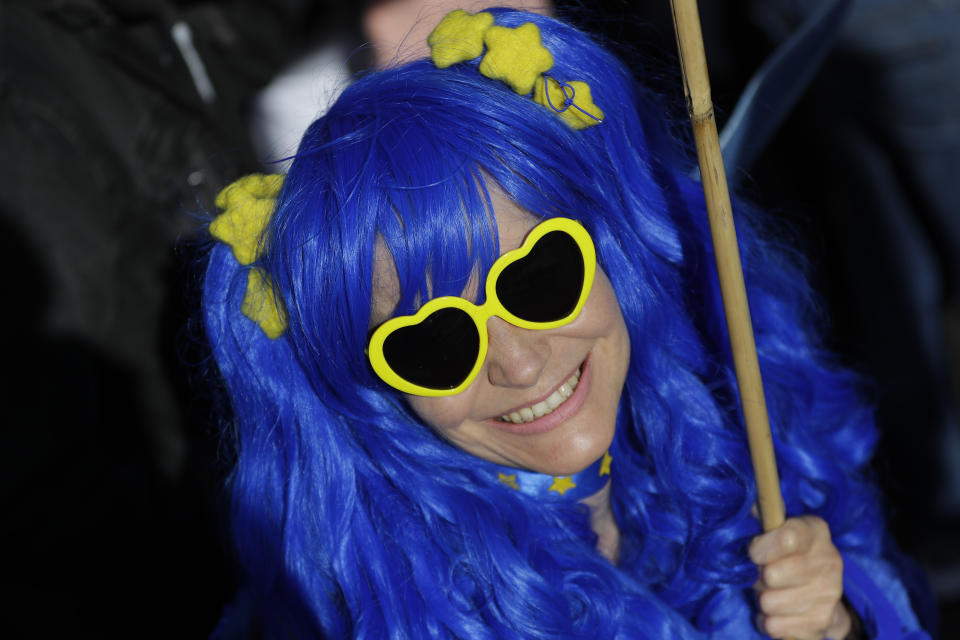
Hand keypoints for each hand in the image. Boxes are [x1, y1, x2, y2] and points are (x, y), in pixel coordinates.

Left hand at [749, 515, 850, 639]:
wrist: (821, 593)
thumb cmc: (787, 554)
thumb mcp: (776, 529)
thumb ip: (760, 518)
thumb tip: (744, 507)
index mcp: (815, 531)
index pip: (788, 537)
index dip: (762, 547)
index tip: (753, 553)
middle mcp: (829, 560)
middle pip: (773, 574)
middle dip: (758, 577)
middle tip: (763, 575)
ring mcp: (829, 594)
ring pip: (770, 602)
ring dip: (763, 599)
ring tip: (771, 592)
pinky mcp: (821, 622)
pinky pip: (776, 626)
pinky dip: (769, 621)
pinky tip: (778, 611)